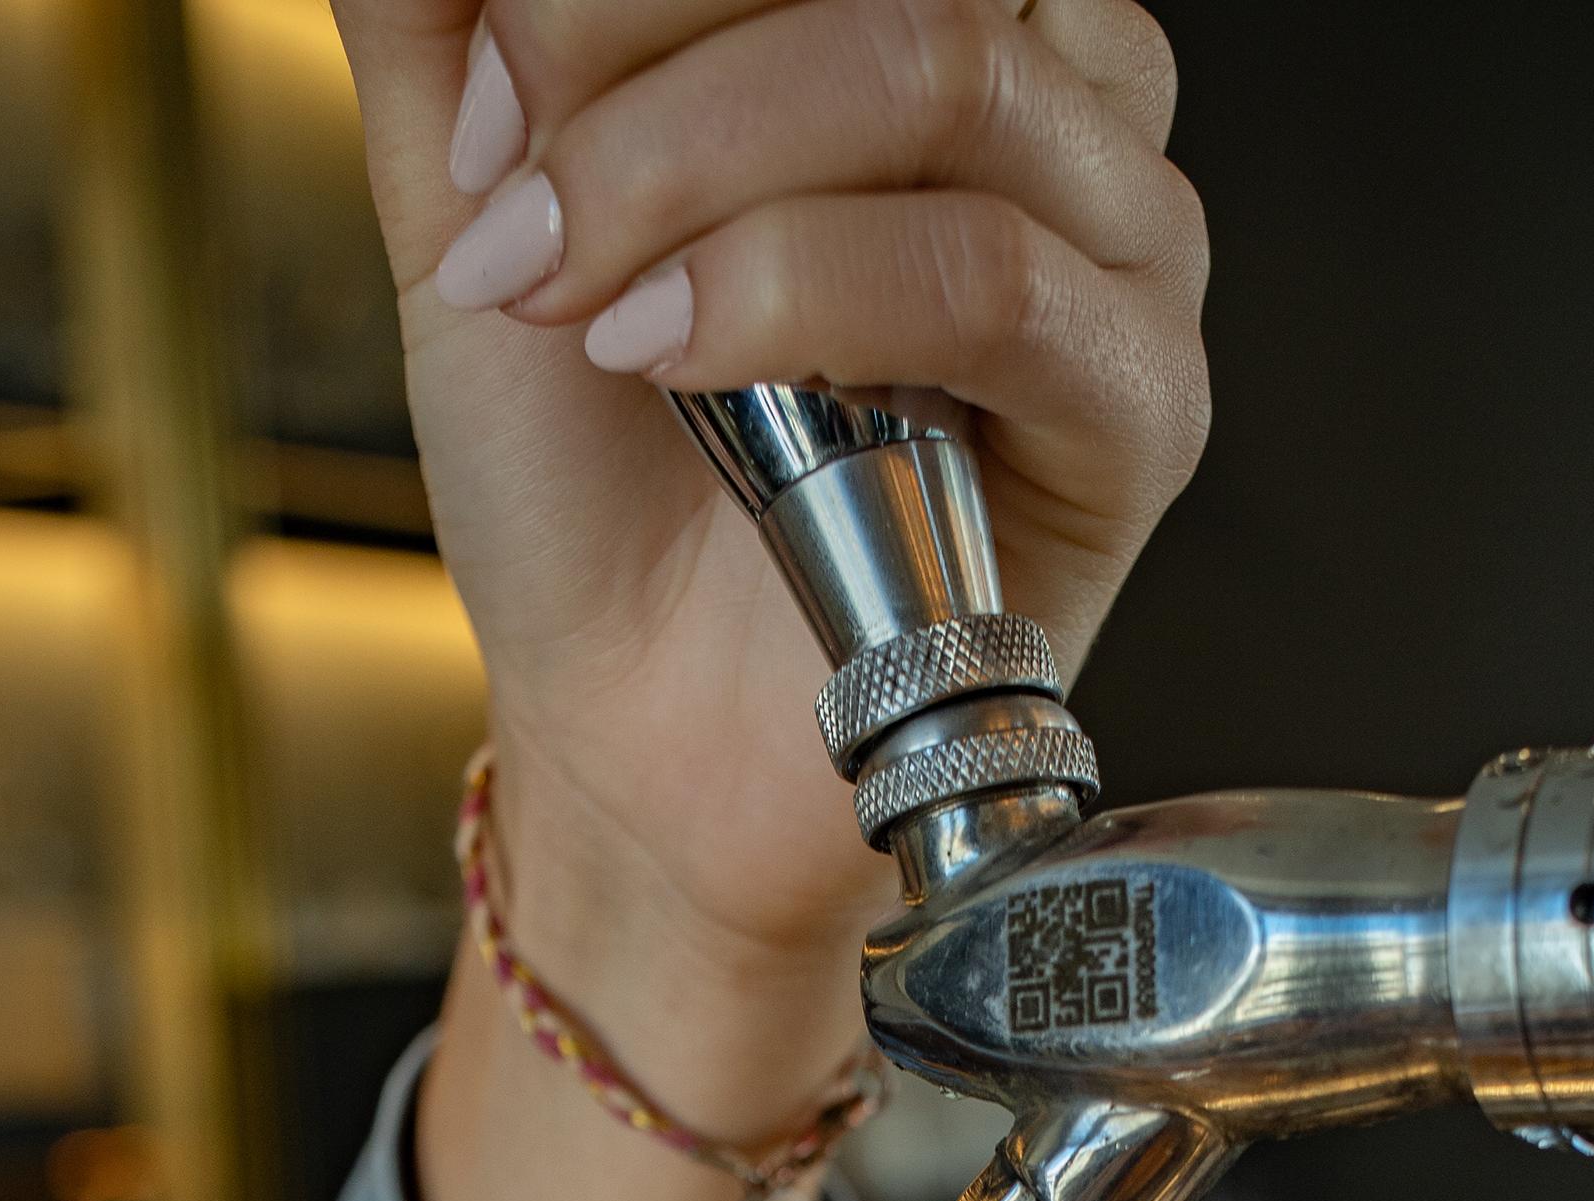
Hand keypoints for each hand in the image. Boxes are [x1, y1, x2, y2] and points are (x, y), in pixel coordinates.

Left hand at [326, 0, 1208, 1200]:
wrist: (634, 735)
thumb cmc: (594, 486)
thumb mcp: (472, 189)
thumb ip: (456, 20)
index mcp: (922, 9)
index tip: (480, 105)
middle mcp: (1052, 91)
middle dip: (640, 50)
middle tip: (513, 200)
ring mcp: (1117, 241)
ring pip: (941, 70)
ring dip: (700, 170)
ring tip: (579, 297)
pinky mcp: (1136, 406)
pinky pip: (995, 278)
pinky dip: (801, 292)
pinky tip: (677, 361)